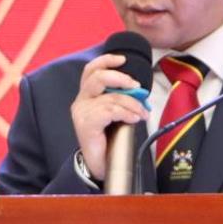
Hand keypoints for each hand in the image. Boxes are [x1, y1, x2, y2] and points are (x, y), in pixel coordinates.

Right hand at [71, 53, 149, 180]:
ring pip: (111, 97)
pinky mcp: (86, 124)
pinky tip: (134, 119)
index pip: (91, 70)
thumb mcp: (113, 113)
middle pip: (98, 77)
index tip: (123, 59)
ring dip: (132, 104)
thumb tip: (139, 91)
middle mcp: (80, 101)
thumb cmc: (107, 138)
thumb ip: (119, 99)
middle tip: (137, 87)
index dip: (106, 60)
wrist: (99, 163)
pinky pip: (110, 111)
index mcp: (86, 95)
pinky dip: (127, 113)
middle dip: (121, 79)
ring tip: (142, 114)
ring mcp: (82, 112)